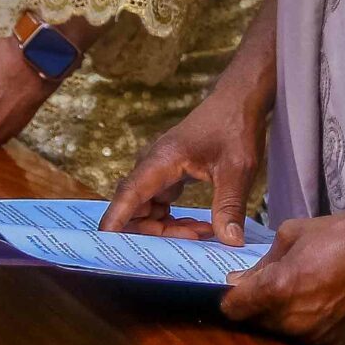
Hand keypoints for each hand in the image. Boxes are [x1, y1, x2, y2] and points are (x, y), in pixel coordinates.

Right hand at [101, 71, 268, 242]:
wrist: (239, 99)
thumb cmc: (236, 126)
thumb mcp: (238, 169)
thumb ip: (229, 205)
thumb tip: (230, 242)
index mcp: (162, 160)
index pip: (129, 195)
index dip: (116, 221)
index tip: (106, 246)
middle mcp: (152, 164)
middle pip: (136, 209)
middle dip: (158, 233)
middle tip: (196, 239)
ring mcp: (158, 169)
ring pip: (147, 210)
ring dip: (168, 228)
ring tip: (202, 232)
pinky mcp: (167, 174)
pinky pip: (159, 204)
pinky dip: (174, 219)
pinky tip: (199, 225)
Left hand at [220, 201, 344, 344]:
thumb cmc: (344, 233)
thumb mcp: (294, 232)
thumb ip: (264, 260)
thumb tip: (241, 280)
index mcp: (278, 288)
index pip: (232, 307)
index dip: (231, 299)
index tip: (238, 293)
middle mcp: (292, 320)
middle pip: (257, 323)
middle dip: (259, 308)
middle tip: (277, 290)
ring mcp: (316, 337)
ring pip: (283, 334)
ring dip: (286, 320)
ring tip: (307, 297)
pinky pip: (310, 341)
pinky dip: (312, 328)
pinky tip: (327, 310)